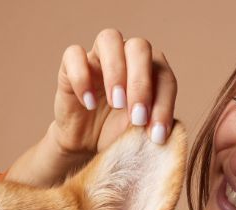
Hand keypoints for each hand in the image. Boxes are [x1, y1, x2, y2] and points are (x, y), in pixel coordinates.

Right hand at [5, 29, 177, 186]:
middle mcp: (126, 55)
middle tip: (137, 118)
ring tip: (116, 104)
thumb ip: (154, 124)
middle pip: (139, 47)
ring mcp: (98, 56)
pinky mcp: (69, 66)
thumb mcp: (140, 133)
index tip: (156, 135)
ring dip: (116, 71)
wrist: (86, 145)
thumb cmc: (118, 134)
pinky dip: (82, 78)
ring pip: (109, 38)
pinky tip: (88, 104)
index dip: (164, 103)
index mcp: (150, 69)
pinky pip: (74, 55)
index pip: (163, 74)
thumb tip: (165, 131)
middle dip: (141, 84)